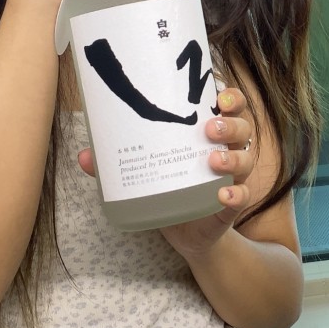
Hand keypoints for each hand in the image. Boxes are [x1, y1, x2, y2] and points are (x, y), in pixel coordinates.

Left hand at [77, 89, 258, 254]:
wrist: (187, 234)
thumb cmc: (170, 189)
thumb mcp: (146, 171)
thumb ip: (116, 163)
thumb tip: (82, 156)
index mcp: (210, 135)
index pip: (230, 107)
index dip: (231, 97)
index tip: (220, 93)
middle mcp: (227, 152)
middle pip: (242, 128)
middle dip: (230, 124)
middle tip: (209, 128)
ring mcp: (233, 179)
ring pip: (245, 159)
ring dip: (232, 157)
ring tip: (213, 160)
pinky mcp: (231, 206)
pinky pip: (242, 197)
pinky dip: (236, 195)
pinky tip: (223, 194)